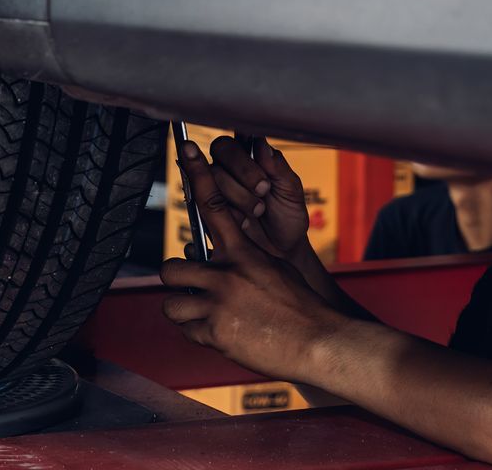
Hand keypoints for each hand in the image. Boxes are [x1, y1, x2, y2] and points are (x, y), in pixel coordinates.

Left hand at [161, 139, 346, 380]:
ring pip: (171, 303)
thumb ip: (243, 257)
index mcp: (243, 252)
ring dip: (184, 310)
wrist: (321, 342)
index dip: (196, 174)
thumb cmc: (302, 307)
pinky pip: (188, 331)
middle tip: (192, 287)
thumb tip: (214, 254)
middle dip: (177, 279)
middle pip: (171, 267)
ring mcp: (219, 303)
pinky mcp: (216, 333)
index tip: (185, 149)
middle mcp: (226, 274)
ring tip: (204, 315)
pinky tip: (221, 335)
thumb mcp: (275, 269)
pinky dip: (199, 334)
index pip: (214, 203)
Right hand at [199, 135, 308, 261]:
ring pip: (214, 176)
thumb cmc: (287, 217)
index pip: (238, 139)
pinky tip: (243, 220)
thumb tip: (261, 145)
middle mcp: (230, 168)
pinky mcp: (207, 206)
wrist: (281, 251)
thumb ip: (278, 168)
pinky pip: (205, 200)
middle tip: (263, 191)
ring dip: (238, 195)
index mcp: (252, 157)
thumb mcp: (291, 192)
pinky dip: (227, 211)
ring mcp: (216, 186)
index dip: (245, 153)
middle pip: (220, 152)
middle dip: (243, 172)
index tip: (263, 175)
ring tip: (258, 211)